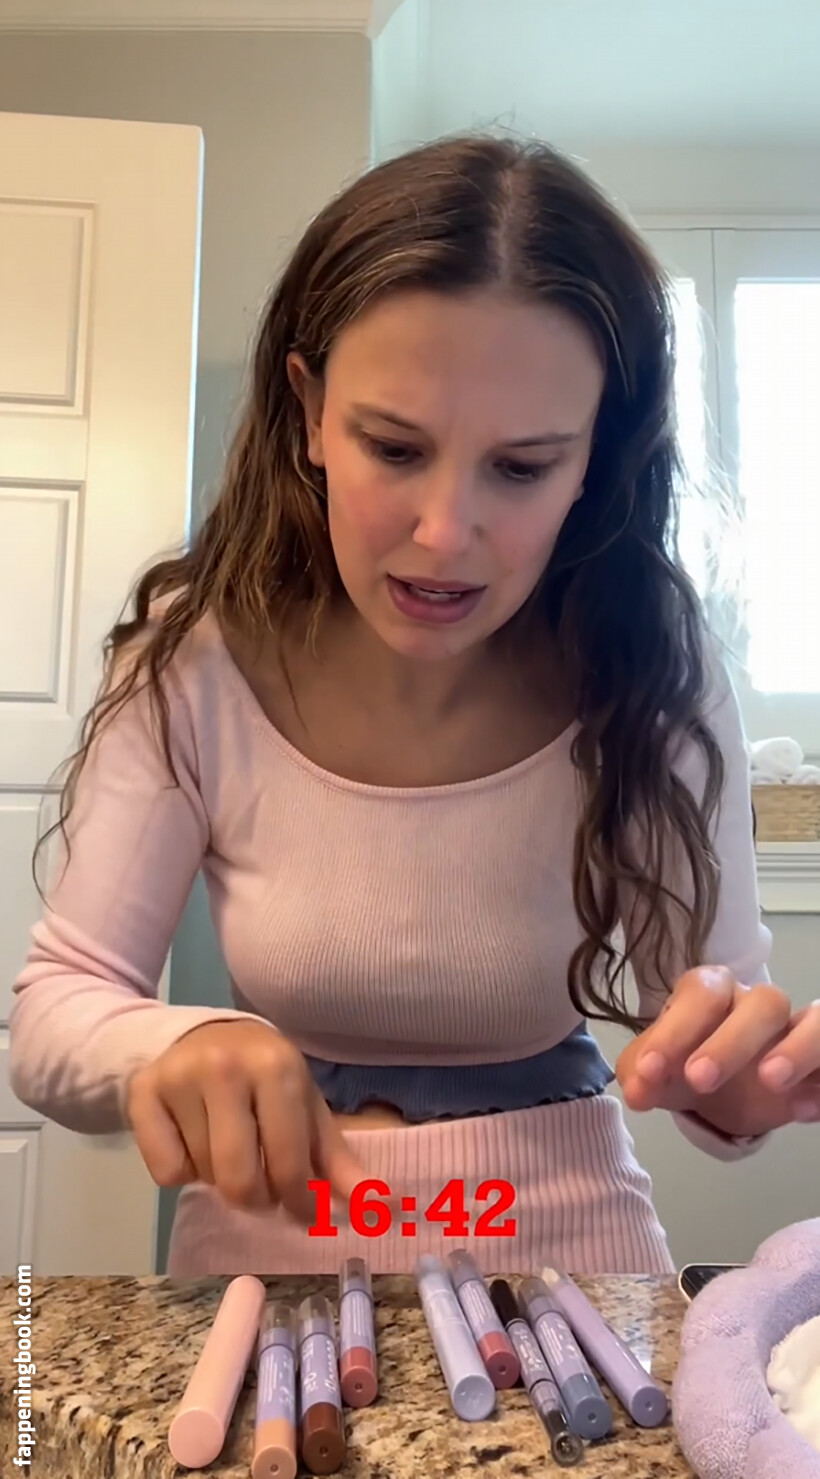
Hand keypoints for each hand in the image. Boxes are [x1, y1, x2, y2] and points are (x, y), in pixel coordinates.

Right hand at [125, 1021, 365, 1222]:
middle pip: (241, 1180)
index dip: (299, 1200)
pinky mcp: (144, 1092)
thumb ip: (338, 1161)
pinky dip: (179, 1170)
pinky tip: (190, 1140)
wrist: (198, 1037)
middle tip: (257, 1181)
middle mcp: (227, 1066)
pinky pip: (164, 1171)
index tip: (300, 1208)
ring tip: (225, 1146)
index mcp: (278, 1067)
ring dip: (218, 1178)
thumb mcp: (306, 1109)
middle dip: (254, 1197)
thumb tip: (378, 1206)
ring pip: (203, 1176)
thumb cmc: (264, 1080)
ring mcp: (181, 1076)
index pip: (290, 1163)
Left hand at [616, 968, 819, 1138]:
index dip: (675, 1030)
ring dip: (798, 1048)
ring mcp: (796, 1030)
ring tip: (771, 1082)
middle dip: (731, 1040)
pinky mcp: (819, 1061)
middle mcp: (758, 1003)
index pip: (701, 994)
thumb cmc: (687, 1063)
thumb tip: (636, 1092)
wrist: (721, 1089)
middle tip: (699, 1080)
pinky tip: (802, 1111)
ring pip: (815, 1019)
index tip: (649, 1072)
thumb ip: (642, 1075)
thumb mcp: (658, 1070)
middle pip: (763, 1001)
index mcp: (713, 993)